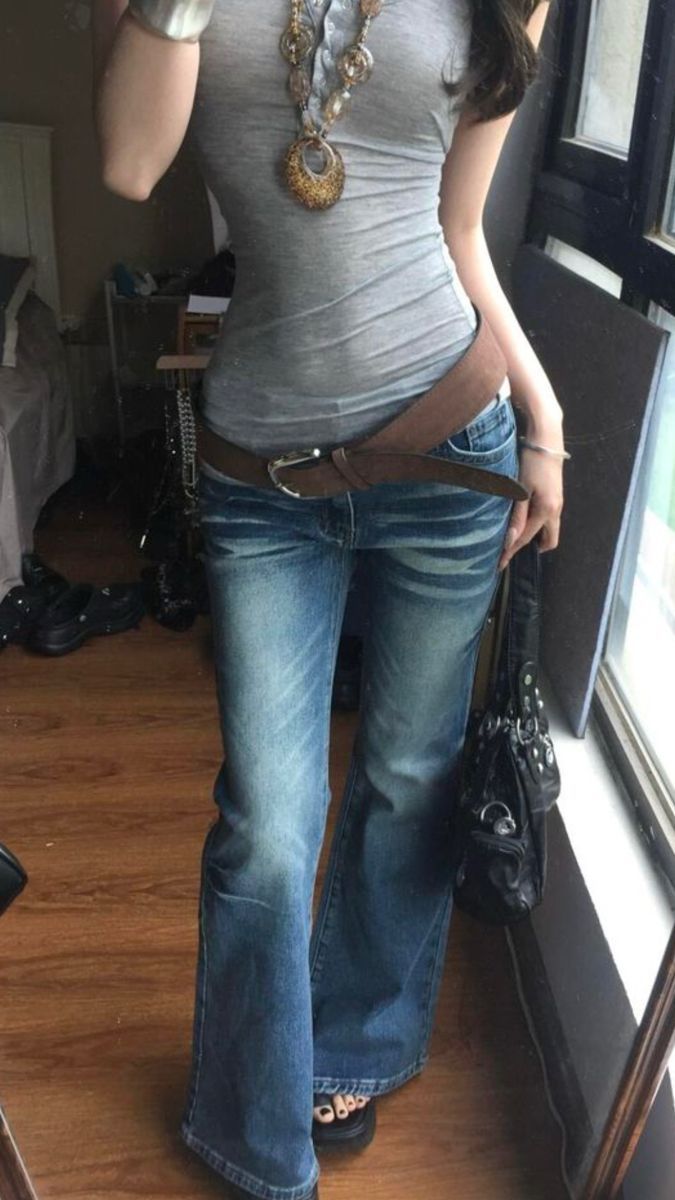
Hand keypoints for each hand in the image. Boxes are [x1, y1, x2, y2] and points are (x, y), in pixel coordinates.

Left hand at [498, 444, 563, 570]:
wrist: (546, 440)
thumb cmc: (531, 462)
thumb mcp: (521, 490)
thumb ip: (517, 516)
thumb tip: (511, 540)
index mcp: (547, 511)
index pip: (526, 538)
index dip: (512, 552)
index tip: (499, 564)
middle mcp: (556, 510)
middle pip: (550, 540)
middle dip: (534, 549)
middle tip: (512, 551)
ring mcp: (559, 503)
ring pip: (550, 529)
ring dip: (536, 536)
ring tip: (516, 536)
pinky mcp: (556, 496)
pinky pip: (549, 519)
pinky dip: (539, 525)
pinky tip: (525, 520)